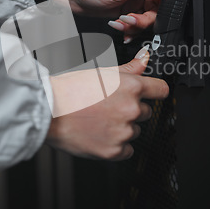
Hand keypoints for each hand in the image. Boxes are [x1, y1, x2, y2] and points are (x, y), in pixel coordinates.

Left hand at [43, 0, 171, 39]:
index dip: (154, 11)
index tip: (139, 16)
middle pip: (154, 13)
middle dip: (140, 21)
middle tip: (126, 21)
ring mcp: (132, 1)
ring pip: (144, 21)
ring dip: (132, 27)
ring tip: (119, 24)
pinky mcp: (124, 11)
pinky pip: (134, 25)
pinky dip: (128, 30)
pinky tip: (120, 29)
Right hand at [45, 46, 168, 159]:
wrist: (48, 110)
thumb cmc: (70, 90)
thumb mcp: (102, 72)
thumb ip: (129, 68)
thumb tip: (145, 58)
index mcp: (131, 87)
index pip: (161, 90)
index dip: (155, 91)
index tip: (152, 94)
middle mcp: (131, 109)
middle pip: (146, 112)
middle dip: (132, 110)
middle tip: (110, 107)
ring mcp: (123, 131)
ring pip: (136, 130)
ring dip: (124, 127)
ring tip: (101, 120)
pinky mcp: (114, 150)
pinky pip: (127, 150)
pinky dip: (118, 145)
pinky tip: (102, 134)